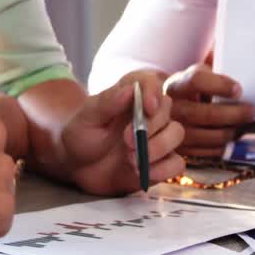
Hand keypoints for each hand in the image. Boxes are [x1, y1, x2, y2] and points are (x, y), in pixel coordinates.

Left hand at [63, 71, 185, 194]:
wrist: (77, 166)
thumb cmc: (82, 135)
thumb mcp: (87, 117)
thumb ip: (107, 103)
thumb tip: (129, 90)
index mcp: (130, 95)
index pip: (150, 82)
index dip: (153, 91)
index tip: (148, 106)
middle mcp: (148, 114)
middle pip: (167, 109)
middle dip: (150, 126)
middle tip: (127, 141)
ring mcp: (157, 137)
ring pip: (176, 134)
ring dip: (158, 147)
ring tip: (131, 160)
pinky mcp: (160, 162)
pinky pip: (176, 164)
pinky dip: (163, 169)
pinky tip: (143, 172)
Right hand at [163, 60, 254, 156]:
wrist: (165, 109)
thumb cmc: (190, 89)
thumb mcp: (197, 74)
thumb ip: (214, 72)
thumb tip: (239, 75)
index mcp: (176, 85)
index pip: (196, 81)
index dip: (220, 85)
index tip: (238, 89)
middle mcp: (173, 109)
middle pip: (208, 114)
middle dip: (235, 113)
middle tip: (251, 110)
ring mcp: (176, 132)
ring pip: (211, 135)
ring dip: (234, 130)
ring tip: (245, 124)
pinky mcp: (183, 150)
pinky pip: (211, 151)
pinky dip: (226, 145)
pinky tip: (233, 135)